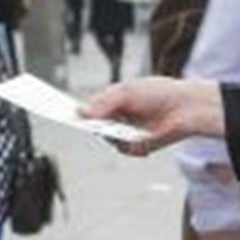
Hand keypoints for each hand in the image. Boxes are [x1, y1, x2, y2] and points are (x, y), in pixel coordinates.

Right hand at [84, 78, 225, 156]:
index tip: (55, 109)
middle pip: (92, 125)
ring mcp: (125, 134)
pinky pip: (122, 148)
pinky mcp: (136, 147)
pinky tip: (136, 133)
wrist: (184, 107)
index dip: (72, 110)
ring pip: (106, 138)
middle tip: (80, 120)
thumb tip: (82, 112)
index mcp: (110, 103)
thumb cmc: (158, 92)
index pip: (86, 108)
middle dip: (86, 123)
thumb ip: (104, 102)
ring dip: (110, 131)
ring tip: (121, 122)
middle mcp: (115, 119)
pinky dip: (127, 142)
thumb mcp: (127, 91)